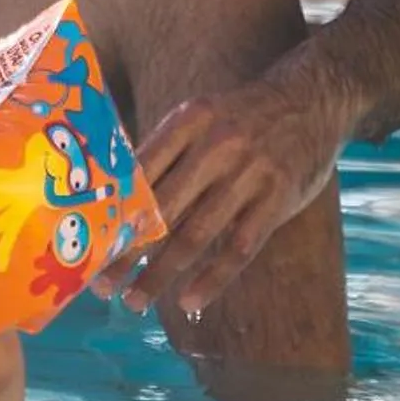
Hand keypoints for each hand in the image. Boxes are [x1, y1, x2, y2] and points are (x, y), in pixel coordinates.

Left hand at [97, 74, 345, 318]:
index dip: (112, 213)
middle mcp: (215, 146)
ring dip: (161, 273)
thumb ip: (162, 152)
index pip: (139, 174)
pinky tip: (189, 300)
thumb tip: (113, 196)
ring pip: (196, 235)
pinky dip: (213, 278)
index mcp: (187, 122)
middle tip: (103, 286)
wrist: (311, 99)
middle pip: (161, 210)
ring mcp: (249, 174)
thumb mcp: (198, 116)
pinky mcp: (277, 199)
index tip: (88, 243)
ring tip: (136, 301)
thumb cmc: (239, 118)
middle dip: (127, 252)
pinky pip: (240, 247)